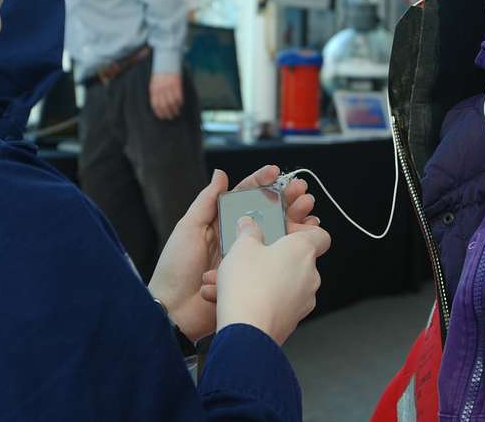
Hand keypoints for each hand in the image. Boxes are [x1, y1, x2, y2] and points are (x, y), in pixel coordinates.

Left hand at [148, 165, 317, 341]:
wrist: (175, 311)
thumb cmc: (176, 267)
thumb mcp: (188, 228)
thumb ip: (206, 202)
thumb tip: (221, 174)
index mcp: (221, 223)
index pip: (245, 197)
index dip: (261, 183)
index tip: (276, 173)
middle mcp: (237, 237)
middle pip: (267, 213)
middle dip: (286, 199)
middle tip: (302, 191)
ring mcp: (248, 258)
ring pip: (277, 234)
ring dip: (294, 220)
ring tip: (308, 210)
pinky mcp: (256, 277)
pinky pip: (278, 260)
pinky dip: (295, 247)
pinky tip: (307, 237)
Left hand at [149, 72, 182, 119]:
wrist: (166, 60)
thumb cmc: (160, 73)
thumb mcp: (154, 83)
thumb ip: (155, 93)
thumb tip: (157, 105)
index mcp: (154, 89)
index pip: (155, 105)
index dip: (159, 113)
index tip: (162, 117)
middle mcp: (160, 89)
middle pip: (164, 106)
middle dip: (168, 113)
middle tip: (171, 117)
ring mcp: (169, 87)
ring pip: (172, 103)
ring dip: (175, 109)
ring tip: (177, 113)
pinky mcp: (176, 84)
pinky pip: (178, 96)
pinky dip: (180, 102)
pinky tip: (181, 105)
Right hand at [216, 214, 330, 345]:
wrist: (247, 331)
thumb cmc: (249, 288)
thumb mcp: (241, 247)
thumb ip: (248, 232)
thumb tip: (249, 226)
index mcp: (303, 250)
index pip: (320, 235)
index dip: (305, 231)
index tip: (286, 231)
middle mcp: (310, 275)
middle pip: (296, 259)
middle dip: (272, 257)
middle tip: (249, 256)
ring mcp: (303, 300)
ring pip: (282, 282)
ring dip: (260, 279)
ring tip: (230, 281)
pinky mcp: (292, 319)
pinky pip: (276, 302)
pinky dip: (259, 298)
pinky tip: (232, 298)